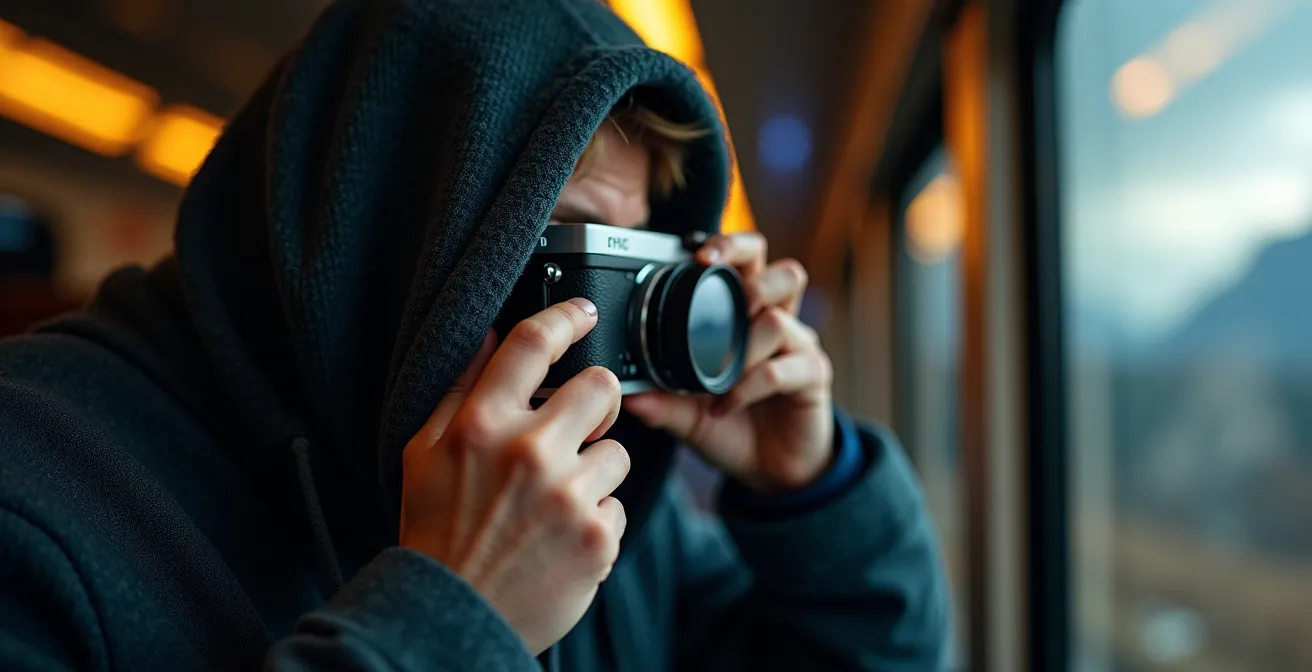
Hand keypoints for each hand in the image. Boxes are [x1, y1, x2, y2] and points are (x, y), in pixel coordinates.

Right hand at [400, 299, 628, 654]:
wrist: (453, 616)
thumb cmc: (436, 532)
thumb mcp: (424, 454)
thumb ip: (461, 390)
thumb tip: (492, 335)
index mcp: (481, 425)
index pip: (533, 344)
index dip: (566, 315)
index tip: (584, 311)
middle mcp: (528, 452)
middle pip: (601, 385)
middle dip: (595, 403)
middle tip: (577, 428)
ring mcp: (568, 495)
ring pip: (617, 451)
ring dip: (594, 472)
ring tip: (555, 502)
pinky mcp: (598, 536)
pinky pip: (618, 503)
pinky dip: (597, 520)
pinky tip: (562, 537)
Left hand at [624, 232, 834, 493]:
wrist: (771, 470)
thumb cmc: (733, 426)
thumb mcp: (686, 413)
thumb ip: (660, 400)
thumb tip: (625, 391)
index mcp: (748, 316)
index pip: (748, 263)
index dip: (727, 246)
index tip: (694, 252)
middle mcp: (779, 322)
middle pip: (782, 270)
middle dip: (747, 266)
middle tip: (714, 278)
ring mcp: (799, 348)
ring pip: (779, 317)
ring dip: (742, 342)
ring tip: (720, 371)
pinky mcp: (813, 377)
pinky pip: (782, 369)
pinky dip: (747, 387)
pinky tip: (724, 407)